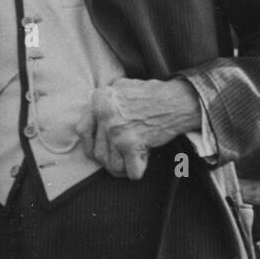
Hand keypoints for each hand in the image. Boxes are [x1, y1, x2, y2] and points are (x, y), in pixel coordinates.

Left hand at [76, 78, 200, 179]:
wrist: (178, 100)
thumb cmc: (153, 95)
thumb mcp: (122, 87)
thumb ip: (105, 102)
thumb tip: (93, 118)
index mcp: (99, 100)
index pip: (82, 131)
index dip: (90, 144)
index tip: (100, 148)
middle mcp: (104, 115)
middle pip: (96, 152)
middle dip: (109, 159)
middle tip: (122, 157)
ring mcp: (117, 131)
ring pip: (110, 164)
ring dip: (122, 167)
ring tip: (132, 160)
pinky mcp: (131, 144)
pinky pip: (130, 171)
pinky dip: (136, 171)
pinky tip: (142, 163)